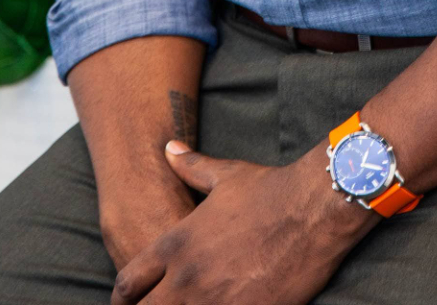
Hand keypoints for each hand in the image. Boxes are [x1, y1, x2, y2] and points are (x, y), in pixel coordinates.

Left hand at [111, 139, 376, 302]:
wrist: (314, 208)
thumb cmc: (270, 189)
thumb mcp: (225, 175)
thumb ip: (191, 166)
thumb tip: (169, 147)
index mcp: (177, 244)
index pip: (128, 283)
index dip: (122, 298)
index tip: (126, 302)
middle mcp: (188, 277)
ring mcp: (215, 302)